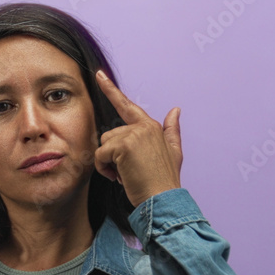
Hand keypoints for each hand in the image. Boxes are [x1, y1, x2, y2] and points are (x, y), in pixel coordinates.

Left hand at [94, 70, 182, 206]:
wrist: (164, 199)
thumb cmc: (165, 180)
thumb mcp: (173, 152)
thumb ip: (172, 130)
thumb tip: (176, 110)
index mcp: (151, 127)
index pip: (127, 105)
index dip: (111, 90)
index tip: (99, 75)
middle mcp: (143, 127)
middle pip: (109, 135)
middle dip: (113, 156)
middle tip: (127, 172)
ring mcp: (133, 135)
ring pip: (103, 146)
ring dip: (109, 164)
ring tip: (125, 175)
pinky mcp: (124, 146)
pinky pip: (100, 156)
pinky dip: (105, 170)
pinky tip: (119, 178)